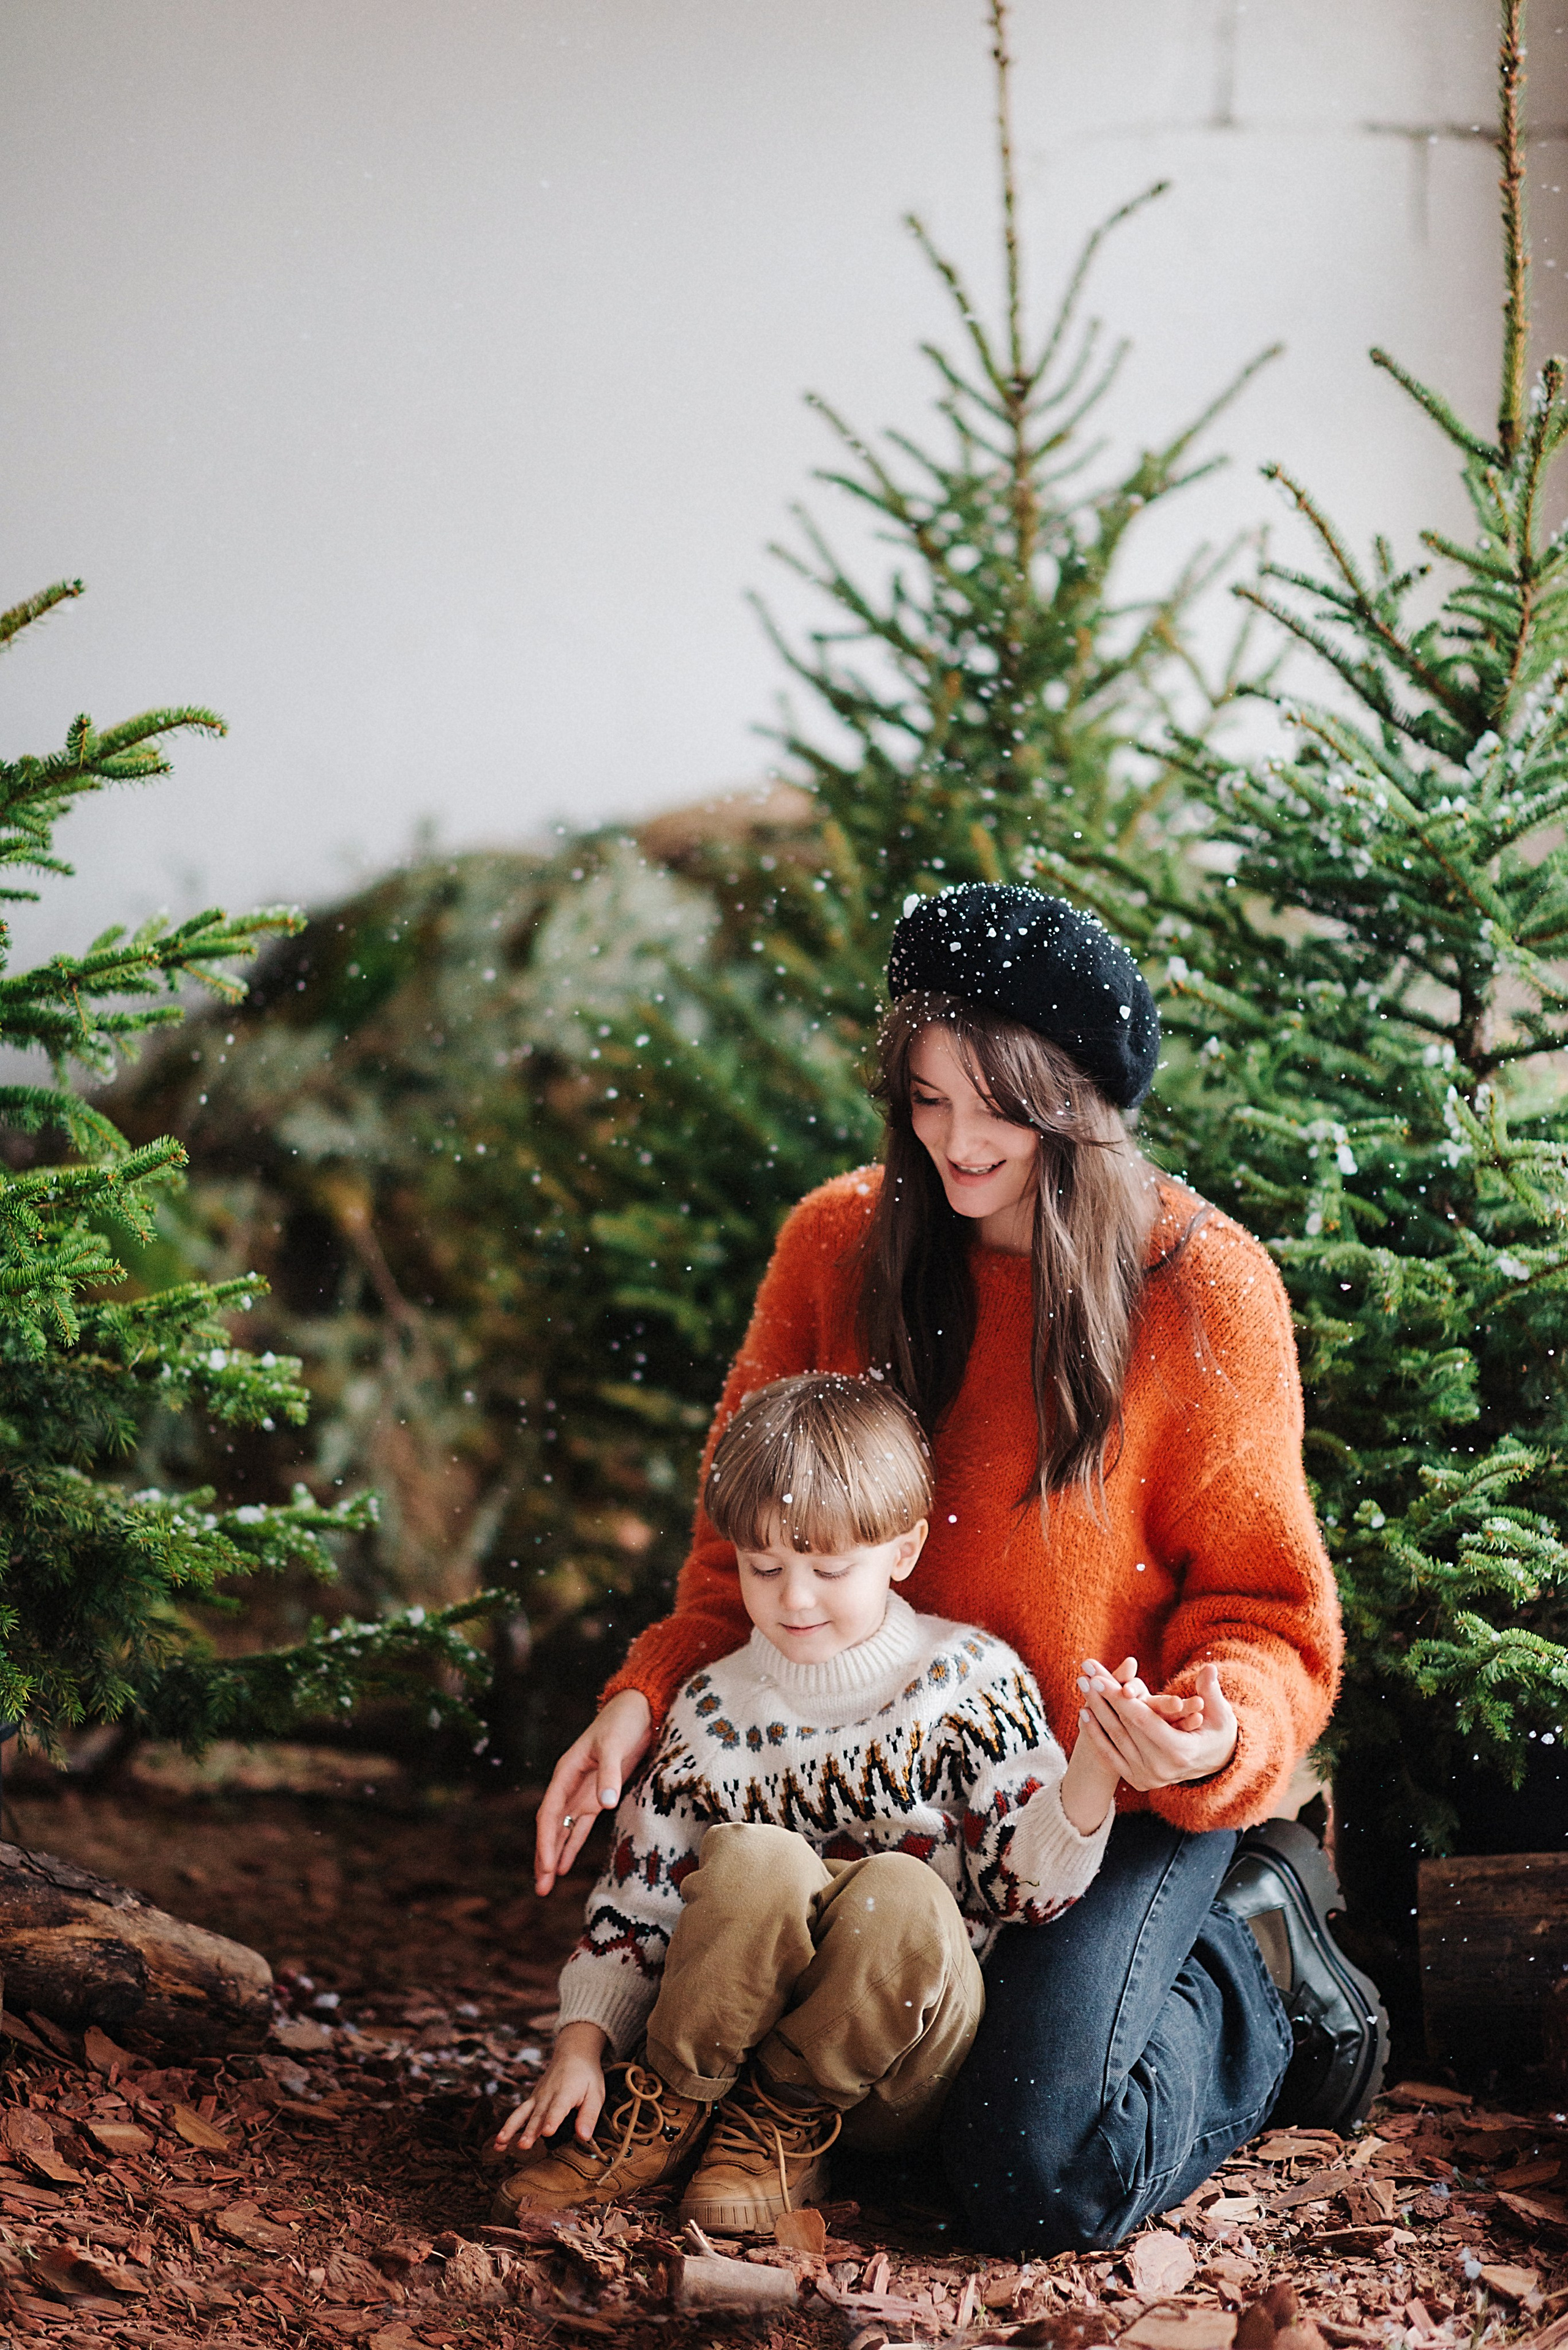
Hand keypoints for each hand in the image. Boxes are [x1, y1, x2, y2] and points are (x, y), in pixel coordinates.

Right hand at [493, 2022, 608, 2152]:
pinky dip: (508, 2127)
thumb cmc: (587, 2076)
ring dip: (511, 2129)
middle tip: (523, 2145)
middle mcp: (548, 2095)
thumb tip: (584, 2137)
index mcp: (566, 2092)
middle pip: (538, 2115)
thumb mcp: (596, 2093)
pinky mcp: (532, 2101)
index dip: (553, 2120)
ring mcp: (537, 2097)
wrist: (573, 2053)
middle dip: (530, 2131)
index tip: (548, 2132)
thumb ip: (589, 2115)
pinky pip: (518, 2114)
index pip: (558, 2108)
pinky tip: (499, 2142)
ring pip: (522, 2114)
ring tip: (500, 2143)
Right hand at [534, 1689, 653, 1893]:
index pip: (550, 1813)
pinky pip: (581, 1825)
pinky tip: (565, 1863)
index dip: (546, 1840)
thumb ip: (609, 1773)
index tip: (547, 1866)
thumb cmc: (623, 1721)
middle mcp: (570, 1785)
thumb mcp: (615, 1744)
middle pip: (552, 1826)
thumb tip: (604, 1804)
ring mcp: (584, 1791)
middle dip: (545, 1856)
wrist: (639, 1709)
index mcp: (566, 1771)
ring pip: (563, 1830)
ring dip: (556, 1855)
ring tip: (546, 1884)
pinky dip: (572, 1844)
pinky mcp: (599, 1795)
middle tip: (541, 1889)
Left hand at [1076, 1658, 1236, 1790]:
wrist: (1214, 1765)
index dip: (1120, 1698)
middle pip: (1124, 1726)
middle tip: (1086, 1673)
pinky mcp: (1137, 1780)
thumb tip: (1208, 1668)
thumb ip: (1211, 1692)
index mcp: (1180, 1752)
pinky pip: (1112, 1755)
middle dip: (1103, 1698)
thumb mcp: (1221, 1715)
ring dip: (1096, 1710)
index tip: (1100, 1678)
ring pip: (1115, 1738)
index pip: (1143, 1721)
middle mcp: (1160, 1768)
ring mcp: (1147, 1777)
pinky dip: (1097, 1735)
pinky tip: (1084, 1713)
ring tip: (1082, 1684)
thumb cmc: (1217, 1733)